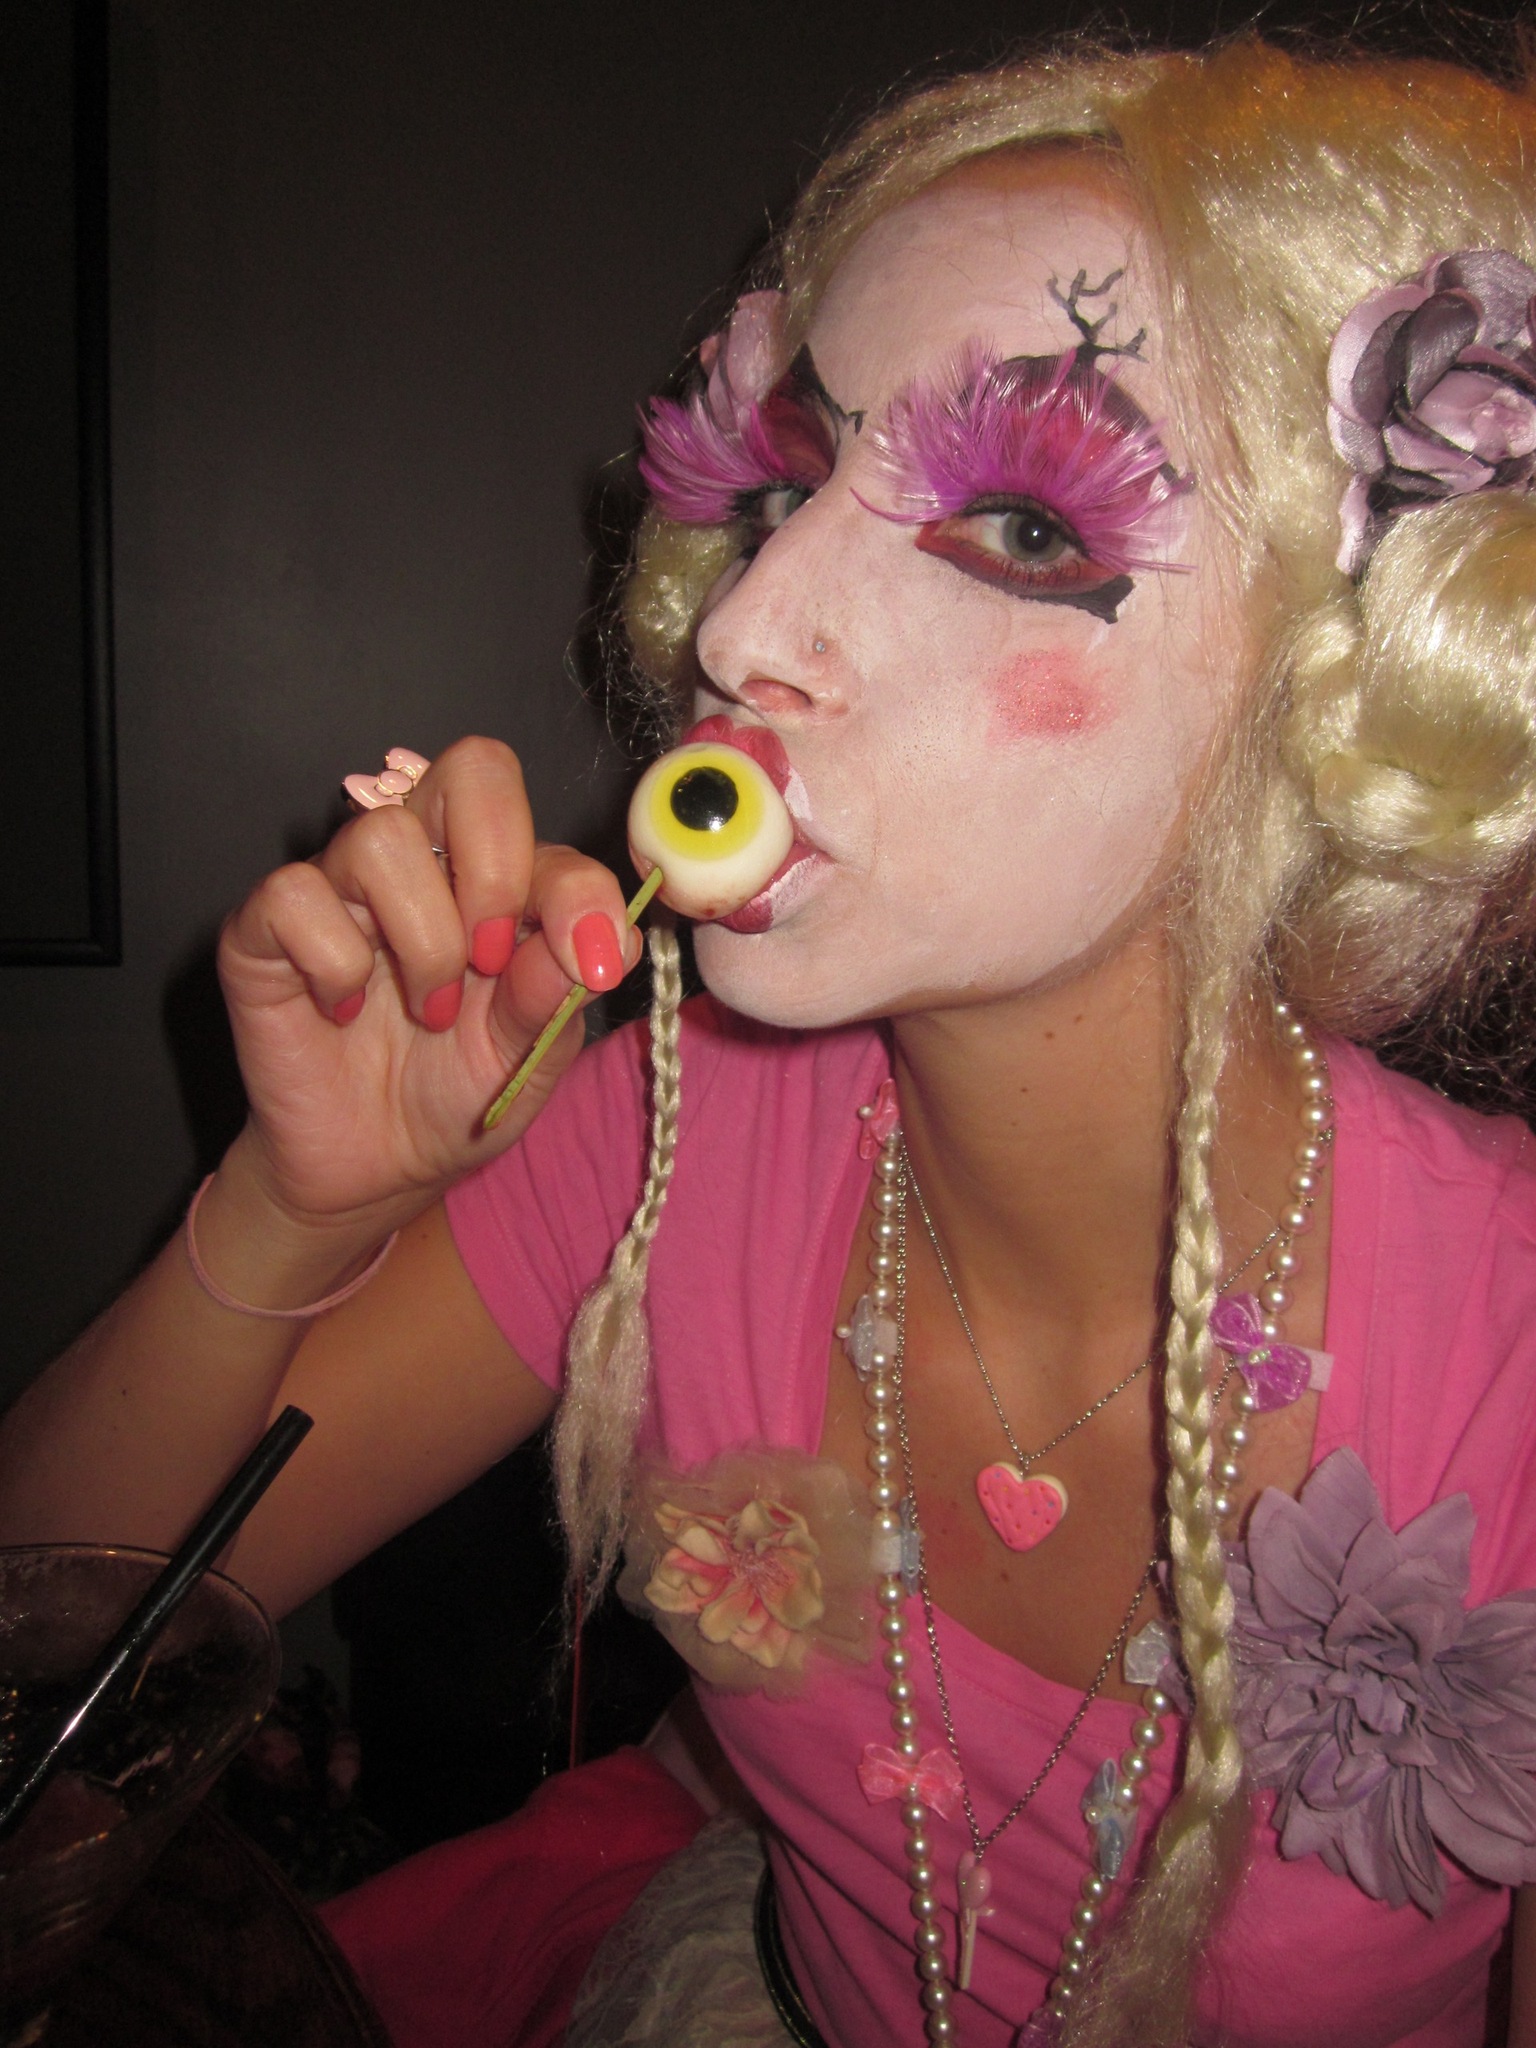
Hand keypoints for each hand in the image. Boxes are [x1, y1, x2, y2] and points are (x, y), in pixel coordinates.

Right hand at [216, 737, 638, 1234]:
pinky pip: (296, 896)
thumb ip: (558, 993)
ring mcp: (342, 886)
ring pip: (382, 837)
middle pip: (472, 769)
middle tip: (490, 961)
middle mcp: (422, 862)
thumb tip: (594, 941)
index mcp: (496, 879)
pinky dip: (336, 965)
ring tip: (429, 1008)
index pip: (547, 822)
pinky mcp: (267, 926)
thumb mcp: (528, 1056)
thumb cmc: (452, 1095)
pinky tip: (346, 1010)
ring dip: (423, 939)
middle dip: (496, 871)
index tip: (587, 961)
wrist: (371, 1171)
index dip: (574, 884)